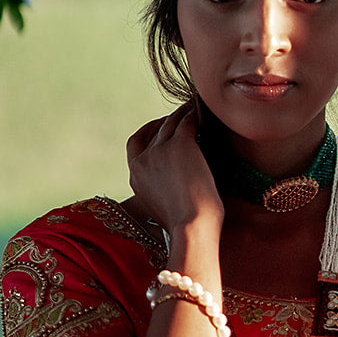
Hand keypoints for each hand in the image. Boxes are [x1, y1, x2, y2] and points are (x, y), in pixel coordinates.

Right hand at [126, 105, 222, 234]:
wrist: (191, 227)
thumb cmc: (185, 227)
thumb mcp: (163, 210)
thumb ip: (161, 194)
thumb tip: (173, 190)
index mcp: (136, 177)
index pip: (134, 146)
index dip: (146, 133)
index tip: (158, 128)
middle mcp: (143, 161)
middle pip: (152, 131)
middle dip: (164, 121)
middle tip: (179, 116)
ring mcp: (160, 151)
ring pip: (170, 123)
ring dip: (181, 114)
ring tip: (194, 109)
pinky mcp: (181, 145)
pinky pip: (186, 122)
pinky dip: (193, 115)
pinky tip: (202, 114)